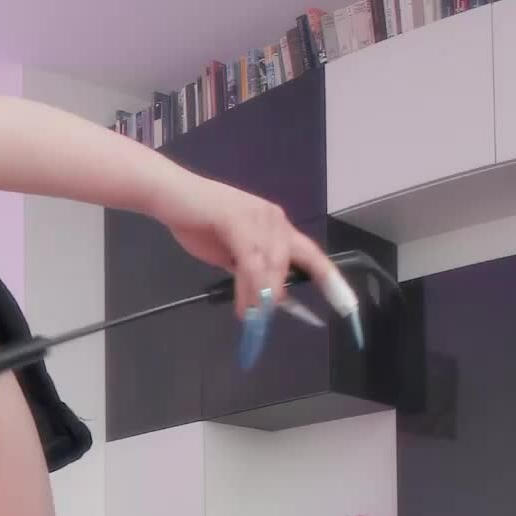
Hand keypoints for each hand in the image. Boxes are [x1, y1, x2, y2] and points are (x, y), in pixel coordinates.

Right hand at [160, 183, 359, 333]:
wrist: (169, 195)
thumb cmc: (197, 221)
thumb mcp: (232, 253)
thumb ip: (252, 271)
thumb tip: (268, 298)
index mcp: (277, 225)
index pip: (311, 255)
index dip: (330, 279)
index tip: (345, 304)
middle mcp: (275, 219)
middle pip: (299, 260)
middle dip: (295, 291)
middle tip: (275, 320)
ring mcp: (258, 217)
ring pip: (273, 266)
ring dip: (264, 297)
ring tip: (254, 318)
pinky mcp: (238, 220)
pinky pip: (251, 263)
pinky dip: (250, 288)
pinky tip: (245, 306)